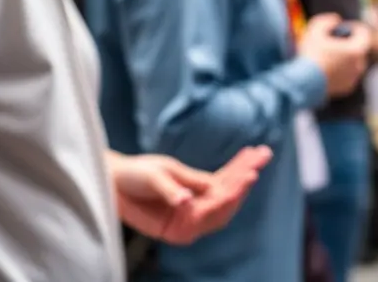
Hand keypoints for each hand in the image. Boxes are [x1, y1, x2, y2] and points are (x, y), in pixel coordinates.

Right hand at [112, 146, 272, 244]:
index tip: (251, 175)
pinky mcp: (196, 193)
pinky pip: (221, 181)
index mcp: (179, 225)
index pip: (214, 210)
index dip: (234, 192)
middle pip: (227, 199)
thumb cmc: (130, 179)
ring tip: (262, 151)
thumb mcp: (152, 179)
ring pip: (228, 189)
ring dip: (245, 170)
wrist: (114, 177)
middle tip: (263, 156)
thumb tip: (187, 203)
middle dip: (246, 177)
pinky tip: (249, 153)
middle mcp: (191, 221)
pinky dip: (235, 168)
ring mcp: (196, 207)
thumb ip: (170, 191)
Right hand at [301, 14, 368, 96]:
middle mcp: (360, 65)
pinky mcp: (347, 88)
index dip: (353, 27)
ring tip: (329, 56)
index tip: (341, 28)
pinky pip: (347, 75)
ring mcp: (354, 78)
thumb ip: (328, 21)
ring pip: (353, 63)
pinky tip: (327, 68)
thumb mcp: (316, 30)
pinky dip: (341, 71)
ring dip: (344, 58)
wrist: (303, 83)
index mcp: (357, 50)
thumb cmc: (311, 55)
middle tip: (332, 42)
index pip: (364, 33)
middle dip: (348, 43)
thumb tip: (336, 20)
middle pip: (358, 48)